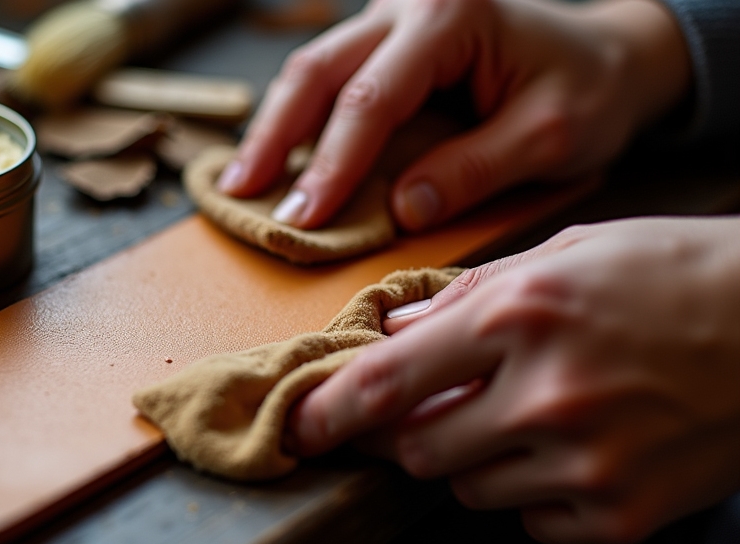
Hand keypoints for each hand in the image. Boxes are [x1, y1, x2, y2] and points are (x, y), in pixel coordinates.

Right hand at [218, 0, 689, 230]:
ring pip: (312, 68)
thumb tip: (399, 209)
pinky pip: (328, 76)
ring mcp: (392, 16)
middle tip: (241, 195)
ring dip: (273, 127)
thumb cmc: (588, 90)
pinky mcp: (385, 39)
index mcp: (451, 16)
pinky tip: (274, 157)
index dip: (332, 164)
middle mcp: (409, 5)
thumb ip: (475, 170)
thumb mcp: (551, 136)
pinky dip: (296, 119)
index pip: (372, 98)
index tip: (304, 220)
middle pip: (318, 70)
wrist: (606, 55)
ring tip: (240, 183)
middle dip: (274, 137)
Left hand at [287, 217, 739, 543]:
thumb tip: (396, 329)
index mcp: (520, 317)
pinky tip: (570, 446)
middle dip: (406, 432)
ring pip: (468, 487)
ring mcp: (585, 464)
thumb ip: (467, 295)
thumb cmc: (673, 273)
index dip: (329, 412)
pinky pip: (530, 519)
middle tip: (428, 407)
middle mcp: (545, 396)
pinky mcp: (619, 514)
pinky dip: (530, 488)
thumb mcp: (564, 253)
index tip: (303, 427)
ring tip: (523, 413)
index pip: (386, 383)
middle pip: (417, 450)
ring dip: (472, 456)